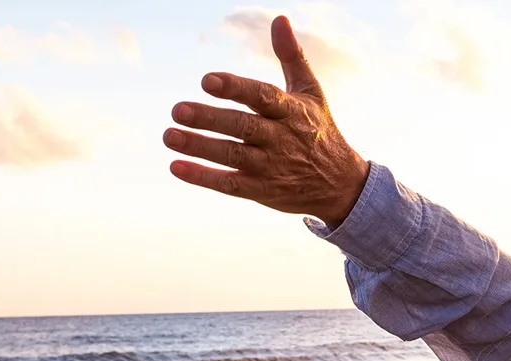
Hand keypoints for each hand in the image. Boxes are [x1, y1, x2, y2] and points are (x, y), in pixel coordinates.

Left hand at [163, 16, 367, 227]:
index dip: (235, 89)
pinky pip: (231, 185)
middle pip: (243, 127)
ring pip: (232, 156)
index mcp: (291, 112)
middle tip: (177, 109)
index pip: (262, 97)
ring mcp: (271, 167)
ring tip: (169, 135)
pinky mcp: (263, 191)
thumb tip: (280, 19)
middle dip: (209, 119)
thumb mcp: (311, 92)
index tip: (207, 81)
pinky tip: (176, 167)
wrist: (341, 185)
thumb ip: (292, 56)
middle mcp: (281, 139)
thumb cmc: (319, 130)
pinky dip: (203, 177)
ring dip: (200, 147)